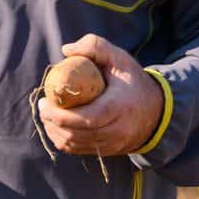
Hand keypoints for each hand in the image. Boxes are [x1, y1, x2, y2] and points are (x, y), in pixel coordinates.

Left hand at [38, 34, 163, 156]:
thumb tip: (66, 50)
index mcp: (120, 107)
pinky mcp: (108, 151)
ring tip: (46, 115)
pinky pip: (80, 150)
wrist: (157, 111)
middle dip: (53, 123)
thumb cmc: (133, 81)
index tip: (44, 104)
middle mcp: (117, 130)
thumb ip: (95, 46)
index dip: (62, 116)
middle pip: (78, 134)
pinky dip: (64, 140)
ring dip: (56, 132)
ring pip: (76, 145)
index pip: (88, 118)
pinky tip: (56, 126)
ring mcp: (113, 144)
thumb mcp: (119, 58)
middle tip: (41, 107)